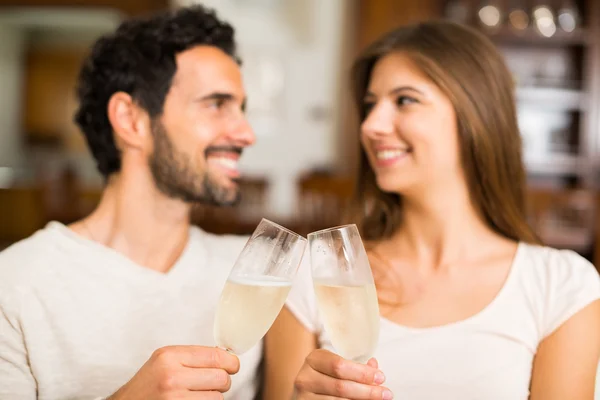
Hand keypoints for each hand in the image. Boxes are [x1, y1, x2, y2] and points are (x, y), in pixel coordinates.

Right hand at [108, 345, 238, 399]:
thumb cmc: (148, 385)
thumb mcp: (165, 361)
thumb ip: (193, 357)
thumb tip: (228, 357)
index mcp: (170, 356)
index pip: (216, 356)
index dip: (231, 362)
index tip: (232, 366)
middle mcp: (172, 376)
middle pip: (222, 378)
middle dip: (222, 382)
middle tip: (211, 383)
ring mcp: (174, 398)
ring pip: (218, 398)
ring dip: (212, 397)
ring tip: (195, 395)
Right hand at [294, 349, 392, 398]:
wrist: (306, 393)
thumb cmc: (325, 377)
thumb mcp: (336, 367)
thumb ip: (354, 366)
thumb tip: (374, 366)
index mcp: (313, 359)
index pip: (339, 366)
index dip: (362, 373)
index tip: (381, 377)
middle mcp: (305, 378)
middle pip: (341, 387)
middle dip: (367, 391)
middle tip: (386, 393)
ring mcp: (304, 397)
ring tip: (379, 399)